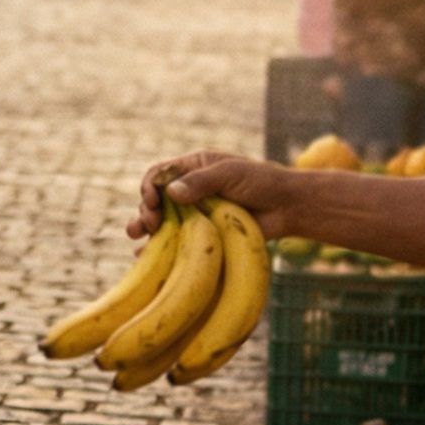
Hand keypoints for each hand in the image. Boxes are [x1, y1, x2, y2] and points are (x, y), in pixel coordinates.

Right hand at [128, 150, 298, 240]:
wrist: (288, 207)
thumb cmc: (262, 182)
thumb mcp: (230, 173)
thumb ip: (201, 181)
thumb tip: (170, 193)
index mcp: (193, 168)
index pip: (160, 174)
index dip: (150, 187)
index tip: (152, 201)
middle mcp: (190, 191)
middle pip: (155, 199)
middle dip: (145, 210)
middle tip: (148, 223)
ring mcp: (196, 214)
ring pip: (161, 221)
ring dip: (145, 227)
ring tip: (136, 236)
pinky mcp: (204, 235)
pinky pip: (176, 241)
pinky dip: (159, 248)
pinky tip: (144, 255)